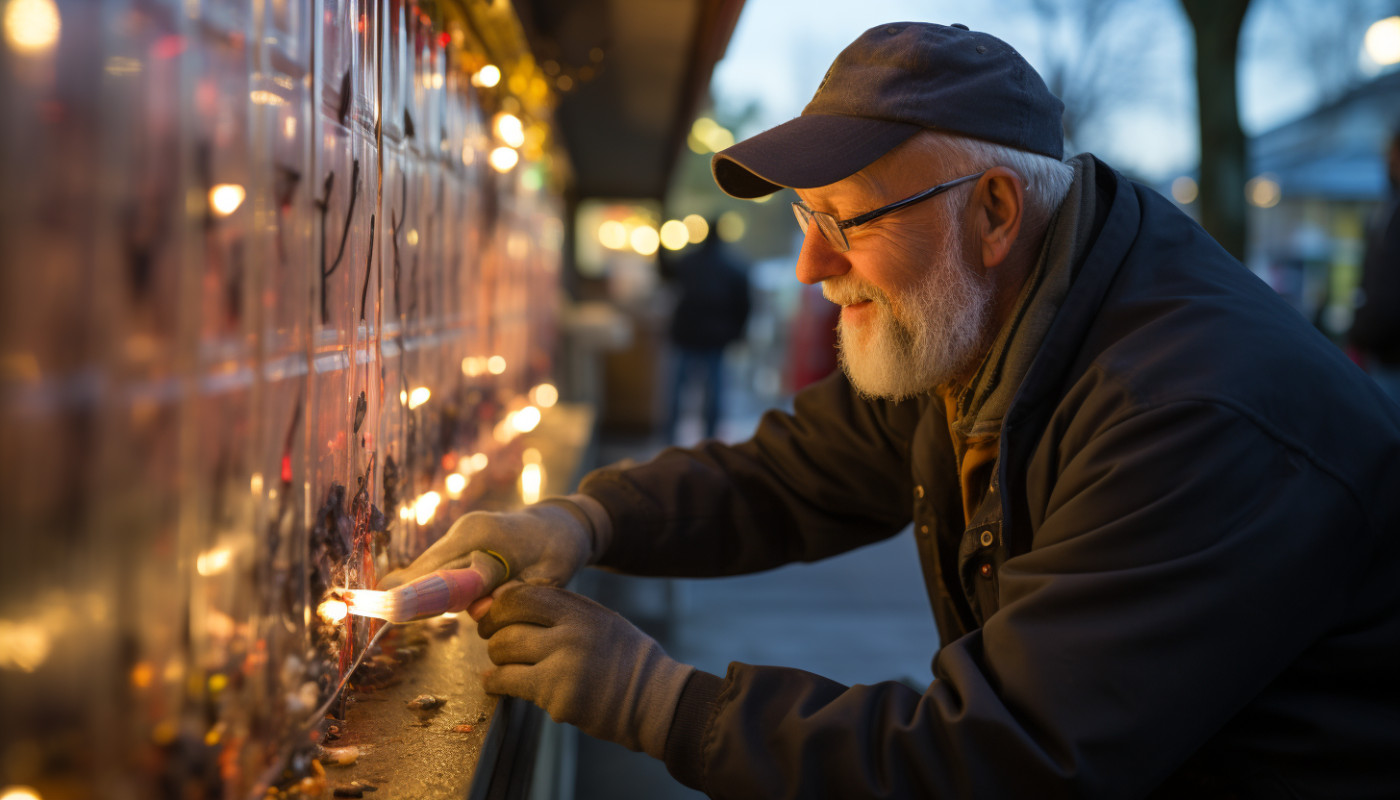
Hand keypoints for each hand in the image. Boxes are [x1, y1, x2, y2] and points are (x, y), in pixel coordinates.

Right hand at [379, 502, 593, 590]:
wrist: (561, 524)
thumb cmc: (558, 550)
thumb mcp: (547, 577)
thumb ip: (514, 596)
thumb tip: (478, 611)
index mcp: (483, 536)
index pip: (436, 570)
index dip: (411, 593)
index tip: (386, 610)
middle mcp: (465, 530)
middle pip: (425, 570)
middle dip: (413, 596)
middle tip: (386, 616)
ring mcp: (461, 533)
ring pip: (430, 570)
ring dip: (431, 593)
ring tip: (421, 609)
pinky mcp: (461, 540)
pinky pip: (441, 567)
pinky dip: (439, 585)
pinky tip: (444, 600)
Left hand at [475, 584, 694, 759]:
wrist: (652, 699)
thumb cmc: (622, 657)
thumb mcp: (598, 619)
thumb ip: (559, 610)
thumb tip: (503, 603)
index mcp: (580, 611)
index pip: (520, 596)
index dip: (499, 606)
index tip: (494, 617)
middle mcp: (571, 635)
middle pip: (506, 627)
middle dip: (493, 636)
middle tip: (496, 643)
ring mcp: (563, 668)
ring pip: (502, 654)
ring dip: (497, 660)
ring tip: (504, 665)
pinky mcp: (557, 699)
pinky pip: (509, 684)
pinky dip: (497, 684)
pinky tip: (498, 683)